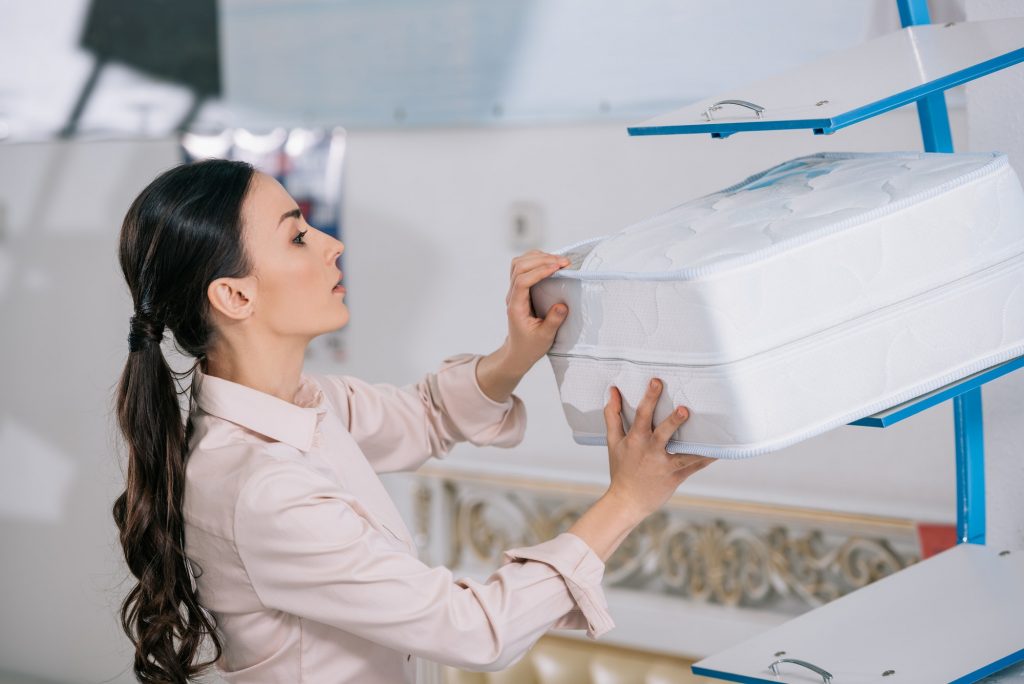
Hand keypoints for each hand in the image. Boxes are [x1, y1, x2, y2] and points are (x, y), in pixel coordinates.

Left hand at [501, 249, 571, 374]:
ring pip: (519, 264)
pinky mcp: (520, 290)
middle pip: (519, 267)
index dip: (539, 271)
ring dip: (538, 257)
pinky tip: (550, 263)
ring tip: (558, 260)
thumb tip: (562, 305)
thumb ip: (553, 321)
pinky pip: (523, 268)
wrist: (519, 351)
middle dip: (541, 260)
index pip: (522, 281)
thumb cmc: (530, 346)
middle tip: (563, 262)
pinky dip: (536, 261)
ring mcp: (515, 291)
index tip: (557, 268)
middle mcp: (512, 295)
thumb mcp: (545, 337)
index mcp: (516, 306)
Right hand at [604, 379, 714, 521]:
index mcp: (636, 440)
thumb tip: (612, 391)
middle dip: (673, 421)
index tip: (657, 382)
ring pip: (683, 454)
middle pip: (663, 433)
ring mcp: (664, 465)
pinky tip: (720, 450)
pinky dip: (707, 459)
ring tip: (712, 435)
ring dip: (696, 445)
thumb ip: (613, 415)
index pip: (642, 415)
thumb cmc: (621, 468)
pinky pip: (694, 467)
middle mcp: (650, 452)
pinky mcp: (676, 477)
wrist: (626, 502)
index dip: (649, 398)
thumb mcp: (612, 441)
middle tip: (684, 409)